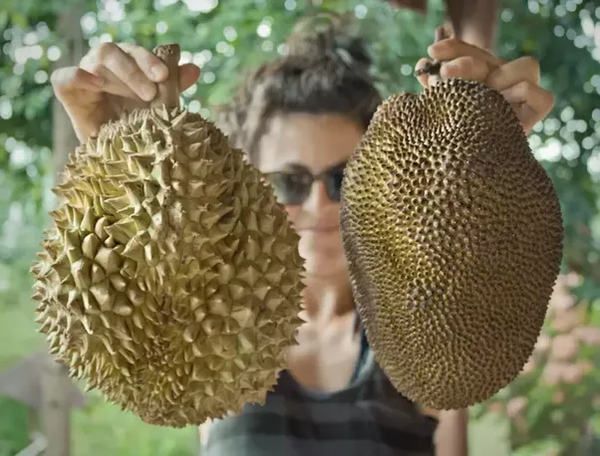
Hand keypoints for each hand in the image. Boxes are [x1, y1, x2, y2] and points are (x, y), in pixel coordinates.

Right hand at [51, 42, 200, 142]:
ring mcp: (85, 74)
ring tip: (137, 96)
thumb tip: (195, 69)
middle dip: (136, 71)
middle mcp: (105, 64)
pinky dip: (78, 76)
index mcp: (127, 64)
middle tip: (152, 94)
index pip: (136, 52)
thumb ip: (173, 88)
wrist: (115, 156)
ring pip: (99, 59)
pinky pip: (64, 77)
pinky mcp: (68, 91)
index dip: (150, 60)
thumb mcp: (157, 109)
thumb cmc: (137, 127)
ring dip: (121, 75)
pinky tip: (95, 83)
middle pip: (116, 52)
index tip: (164, 76)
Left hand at [415, 38, 553, 134]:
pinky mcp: (535, 113)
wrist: (468, 173)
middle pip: (494, 58)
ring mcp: (522, 96)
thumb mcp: (441, 107)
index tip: (432, 52)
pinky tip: (502, 106)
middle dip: (467, 64)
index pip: (470, 52)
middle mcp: (502, 81)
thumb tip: (424, 64)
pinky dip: (524, 95)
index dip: (453, 48)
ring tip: (483, 97)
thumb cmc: (451, 136)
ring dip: (502, 78)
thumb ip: (434, 85)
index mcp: (480, 75)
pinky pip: (543, 97)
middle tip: (446, 74)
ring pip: (527, 66)